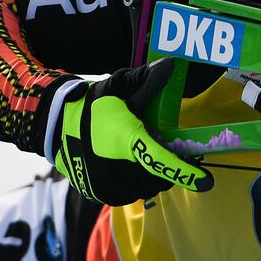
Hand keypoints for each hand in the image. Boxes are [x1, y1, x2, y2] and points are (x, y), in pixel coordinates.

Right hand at [53, 59, 213, 204]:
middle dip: (167, 167)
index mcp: (125, 140)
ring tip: (143, 155)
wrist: (54, 127)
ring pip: (147, 188)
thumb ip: (147, 81)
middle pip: (158, 177)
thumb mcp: (119, 88)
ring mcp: (106, 185)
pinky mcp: (99, 194)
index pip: (159, 160)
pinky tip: (130, 166)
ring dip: (152, 175)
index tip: (206, 182)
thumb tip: (171, 65)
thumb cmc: (92, 106)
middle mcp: (115, 169)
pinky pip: (131, 194)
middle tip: (165, 150)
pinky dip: (137, 182)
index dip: (184, 172)